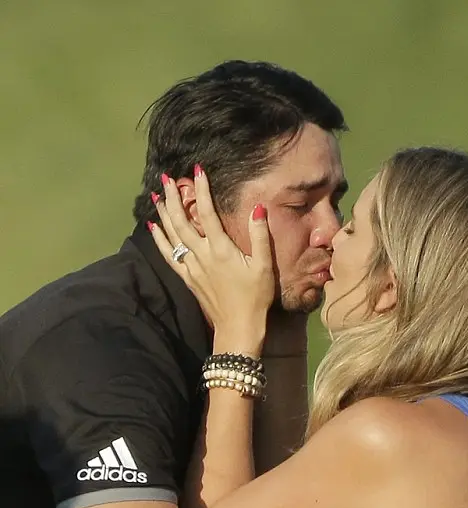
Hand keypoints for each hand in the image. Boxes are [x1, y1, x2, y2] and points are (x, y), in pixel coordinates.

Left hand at [149, 167, 274, 338]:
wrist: (238, 327)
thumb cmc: (255, 297)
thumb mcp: (264, 266)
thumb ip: (260, 236)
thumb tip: (258, 208)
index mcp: (221, 249)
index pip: (207, 212)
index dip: (201, 190)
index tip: (198, 170)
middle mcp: (202, 255)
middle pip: (182, 220)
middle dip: (173, 197)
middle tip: (166, 178)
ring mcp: (192, 267)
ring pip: (172, 235)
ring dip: (163, 214)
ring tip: (156, 195)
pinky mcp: (188, 278)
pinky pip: (169, 255)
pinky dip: (159, 239)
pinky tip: (152, 227)